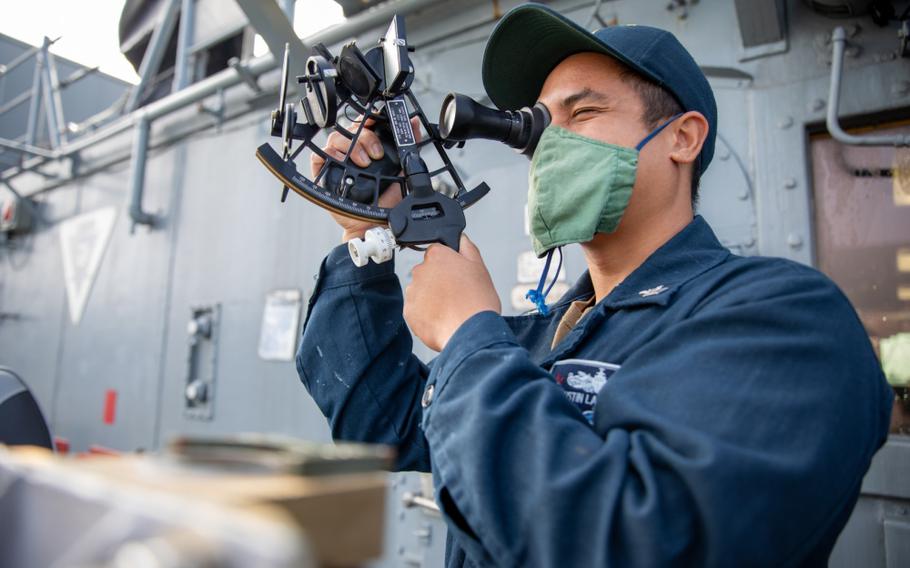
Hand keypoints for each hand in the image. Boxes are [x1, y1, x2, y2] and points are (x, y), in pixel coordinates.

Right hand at [310, 117, 420, 241]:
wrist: (375, 222)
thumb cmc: (387, 200)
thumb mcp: (403, 170)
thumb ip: (409, 145)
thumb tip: (414, 123)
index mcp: (368, 148)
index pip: (363, 125)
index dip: (368, 120)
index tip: (376, 123)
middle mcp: (352, 152)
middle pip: (350, 130)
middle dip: (365, 137)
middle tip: (376, 154)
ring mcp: (337, 162)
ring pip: (335, 138)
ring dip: (351, 146)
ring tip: (364, 163)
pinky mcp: (324, 173)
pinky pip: (319, 156)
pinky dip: (330, 155)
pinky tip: (344, 163)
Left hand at [404, 235, 500, 351]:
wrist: (470, 332)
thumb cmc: (478, 301)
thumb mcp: (480, 268)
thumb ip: (467, 248)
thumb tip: (460, 238)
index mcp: (437, 256)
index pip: (436, 253)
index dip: (448, 265)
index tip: (456, 277)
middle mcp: (420, 271)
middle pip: (427, 273)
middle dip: (438, 282)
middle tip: (455, 295)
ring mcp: (412, 292)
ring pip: (421, 292)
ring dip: (431, 298)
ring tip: (450, 310)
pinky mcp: (409, 312)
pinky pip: (416, 311)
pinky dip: (426, 315)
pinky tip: (442, 319)